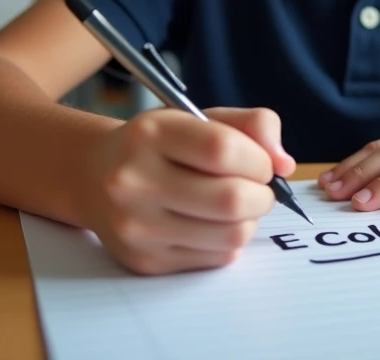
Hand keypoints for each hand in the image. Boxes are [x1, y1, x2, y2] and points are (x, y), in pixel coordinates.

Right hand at [79, 107, 294, 275]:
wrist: (94, 179)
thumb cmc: (160, 146)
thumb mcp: (200, 118)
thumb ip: (253, 125)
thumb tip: (285, 163)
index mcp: (149, 134)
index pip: (223, 149)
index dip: (259, 159)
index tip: (262, 162)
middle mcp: (135, 181)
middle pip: (231, 199)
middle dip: (262, 195)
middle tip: (256, 187)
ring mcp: (137, 226)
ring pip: (231, 234)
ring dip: (249, 220)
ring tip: (236, 205)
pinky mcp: (146, 261)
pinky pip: (217, 257)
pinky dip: (229, 241)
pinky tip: (212, 223)